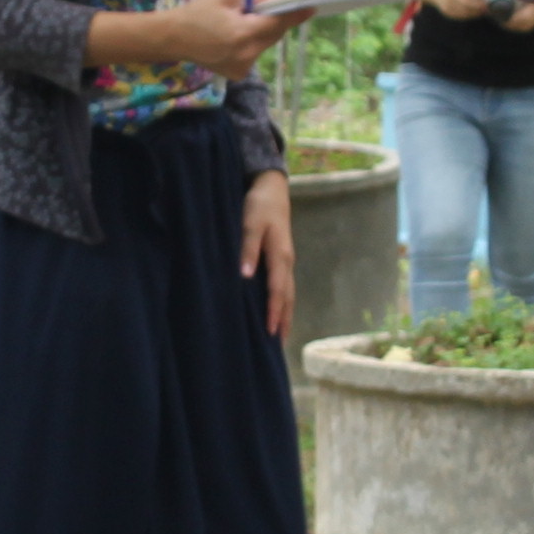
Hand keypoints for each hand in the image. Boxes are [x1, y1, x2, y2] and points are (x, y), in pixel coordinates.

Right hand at [145, 0, 300, 75]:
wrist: (173, 38)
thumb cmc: (198, 12)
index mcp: (243, 34)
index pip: (278, 23)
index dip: (295, 14)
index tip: (311, 6)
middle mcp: (247, 55)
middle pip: (274, 35)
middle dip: (274, 20)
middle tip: (262, 7)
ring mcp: (243, 68)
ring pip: (265, 44)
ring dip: (261, 31)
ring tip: (239, 22)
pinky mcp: (238, 75)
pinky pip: (255, 53)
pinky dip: (252, 43)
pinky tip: (233, 37)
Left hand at [238, 169, 297, 338]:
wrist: (271, 187)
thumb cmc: (259, 205)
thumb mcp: (250, 222)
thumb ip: (248, 248)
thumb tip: (245, 276)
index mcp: (280, 256)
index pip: (277, 291)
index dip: (274, 312)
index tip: (270, 332)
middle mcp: (287, 262)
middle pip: (288, 298)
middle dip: (284, 320)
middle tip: (279, 345)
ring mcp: (286, 260)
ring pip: (288, 293)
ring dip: (285, 314)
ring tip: (280, 335)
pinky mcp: (281, 257)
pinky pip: (284, 286)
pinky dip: (282, 302)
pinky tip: (277, 309)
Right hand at [428, 0, 507, 21]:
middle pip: (467, 2)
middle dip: (479, 5)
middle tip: (488, 7)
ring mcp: (447, 4)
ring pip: (464, 10)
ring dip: (476, 12)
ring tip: (485, 11)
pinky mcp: (447, 12)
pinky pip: (461, 16)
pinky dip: (471, 15)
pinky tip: (477, 14)